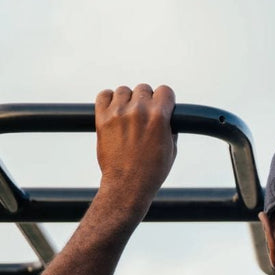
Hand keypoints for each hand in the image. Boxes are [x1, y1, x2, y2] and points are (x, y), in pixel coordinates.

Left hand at [95, 84, 177, 203]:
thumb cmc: (152, 171)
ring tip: (127, 115)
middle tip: (143, 116)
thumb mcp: (171, 149)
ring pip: (123, 90)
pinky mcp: (102, 119)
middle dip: (146, 100)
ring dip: (127, 100)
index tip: (162, 106)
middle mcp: (139, 111)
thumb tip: (167, 115)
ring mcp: (119, 113)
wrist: (128, 185)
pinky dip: (108, 100)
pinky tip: (113, 110)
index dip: (165, 99)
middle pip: (143, 89)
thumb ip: (169, 127)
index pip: (165, 90)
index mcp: (159, 116)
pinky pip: (103, 95)